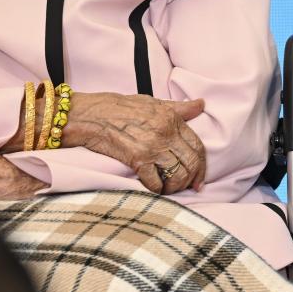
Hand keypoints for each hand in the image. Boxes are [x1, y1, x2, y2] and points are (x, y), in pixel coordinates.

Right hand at [61, 93, 206, 194]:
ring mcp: (153, 146)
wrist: (90, 115)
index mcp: (172, 118)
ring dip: (175, 186)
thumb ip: (178, 108)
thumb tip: (200, 104)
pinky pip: (156, 182)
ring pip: (178, 174)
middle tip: (187, 187)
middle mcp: (166, 132)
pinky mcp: (137, 159)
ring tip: (168, 188)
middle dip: (192, 179)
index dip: (202, 165)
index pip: (198, 146)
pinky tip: (153, 188)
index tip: (200, 178)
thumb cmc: (119, 108)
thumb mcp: (153, 102)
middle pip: (192, 162)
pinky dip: (156, 189)